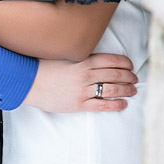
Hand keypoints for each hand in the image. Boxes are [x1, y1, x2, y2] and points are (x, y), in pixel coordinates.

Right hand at [22, 54, 137, 112]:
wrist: (28, 82)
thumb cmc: (43, 68)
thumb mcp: (64, 57)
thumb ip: (81, 58)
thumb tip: (96, 61)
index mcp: (83, 60)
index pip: (112, 60)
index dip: (125, 63)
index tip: (130, 65)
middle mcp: (86, 74)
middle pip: (116, 74)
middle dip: (129, 77)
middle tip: (135, 79)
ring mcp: (83, 90)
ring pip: (112, 89)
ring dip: (126, 90)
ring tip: (133, 91)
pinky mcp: (79, 104)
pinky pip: (102, 105)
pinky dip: (116, 104)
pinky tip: (123, 104)